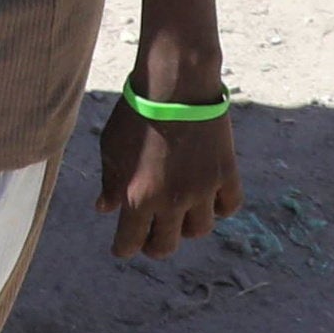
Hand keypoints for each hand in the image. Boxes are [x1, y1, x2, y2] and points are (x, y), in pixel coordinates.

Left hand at [98, 80, 240, 261]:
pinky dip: (219, 208)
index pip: (130, 244)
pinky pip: (228, 207)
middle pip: (166, 246)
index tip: (123, 246)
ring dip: (186, 228)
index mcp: (137, 197)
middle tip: (151, 237)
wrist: (176, 83)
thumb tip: (105, 208)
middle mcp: (171, 201)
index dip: (124, 248)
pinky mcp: (225, 174)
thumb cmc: (136, 112)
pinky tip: (208, 199)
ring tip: (179, 216)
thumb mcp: (111, 147)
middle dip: (155, 246)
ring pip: (198, 231)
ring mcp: (202, 190)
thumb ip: (109, 182)